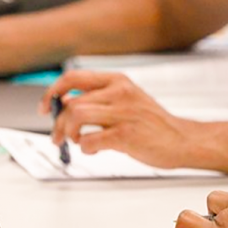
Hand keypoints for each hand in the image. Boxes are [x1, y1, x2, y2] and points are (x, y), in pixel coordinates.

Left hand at [39, 70, 199, 168]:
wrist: (182, 139)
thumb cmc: (154, 123)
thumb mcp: (128, 99)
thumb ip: (100, 98)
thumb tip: (66, 103)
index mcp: (118, 81)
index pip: (73, 78)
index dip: (53, 92)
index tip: (45, 106)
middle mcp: (120, 92)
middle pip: (71, 102)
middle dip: (57, 122)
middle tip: (58, 136)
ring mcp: (124, 113)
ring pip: (76, 116)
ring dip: (69, 133)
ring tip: (77, 141)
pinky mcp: (127, 135)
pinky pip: (91, 139)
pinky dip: (85, 147)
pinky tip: (94, 149)